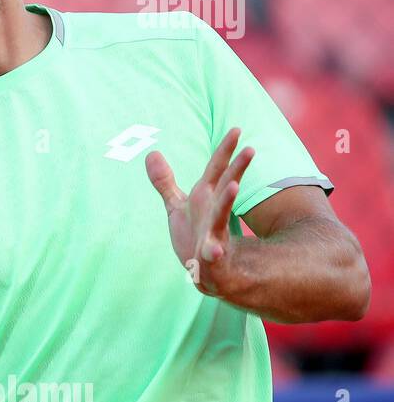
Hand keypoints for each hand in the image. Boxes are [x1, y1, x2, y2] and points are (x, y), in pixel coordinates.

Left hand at [146, 128, 254, 295]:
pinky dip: (213, 251)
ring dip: (227, 201)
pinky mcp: (210, 257)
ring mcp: (214, 233)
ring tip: (235, 186)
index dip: (225, 150)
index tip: (236, 129)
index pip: (216, 170)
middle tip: (251, 149)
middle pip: (225, 186)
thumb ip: (165, 182)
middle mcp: (212, 212)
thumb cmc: (194, 236)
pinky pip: (212, 253)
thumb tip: (151, 152)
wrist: (205, 272)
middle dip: (237, 169)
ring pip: (222, 215)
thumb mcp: (178, 206)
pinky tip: (214, 250)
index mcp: (206, 198)